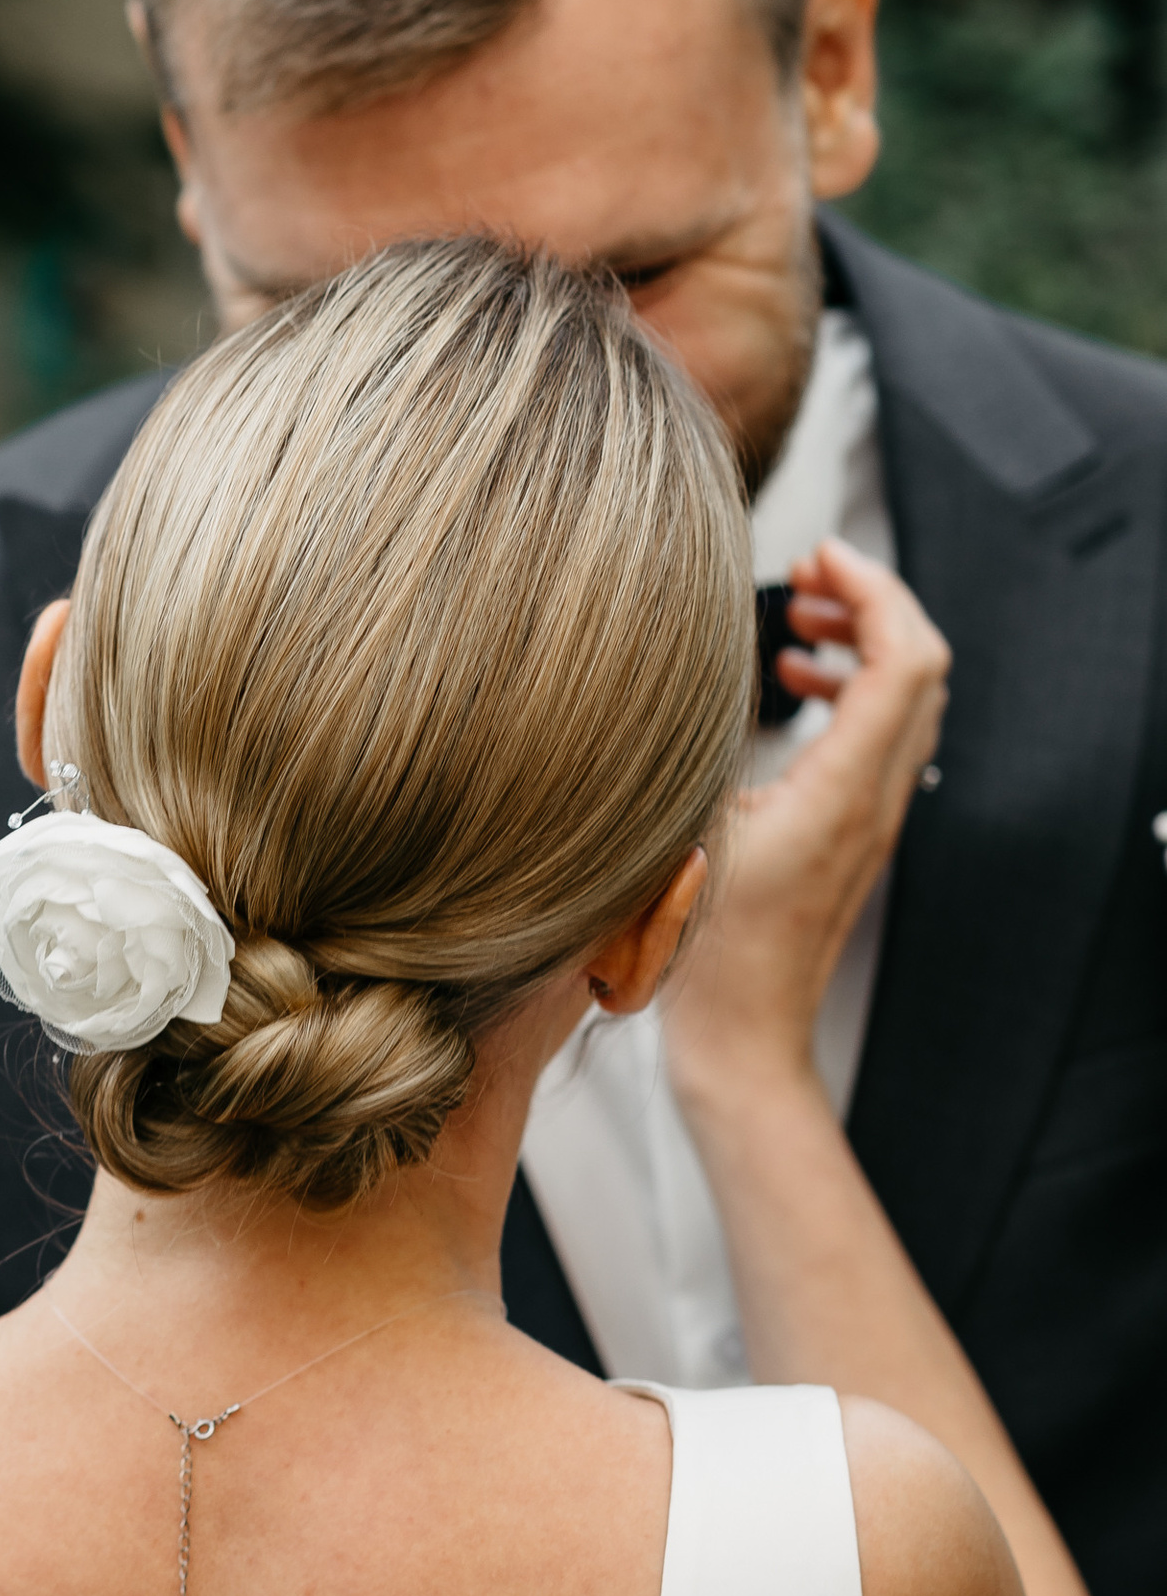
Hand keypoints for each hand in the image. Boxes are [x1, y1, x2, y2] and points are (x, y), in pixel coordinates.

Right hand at [662, 539, 949, 1113]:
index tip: (818, 555)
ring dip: (861, 645)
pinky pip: (876, 739)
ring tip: (800, 624)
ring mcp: (870, 821)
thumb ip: (693, 746)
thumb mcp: (684, 833)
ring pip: (902, 701)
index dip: (872, 587)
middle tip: (808, 576)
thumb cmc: (704, 956)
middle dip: (870, 602)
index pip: (906, 655)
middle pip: (919, 666)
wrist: (740, 1040)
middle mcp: (875, 800)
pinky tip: (790, 692)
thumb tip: (676, 665)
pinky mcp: (851, 837)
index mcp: (845, 790)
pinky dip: (848, 694)